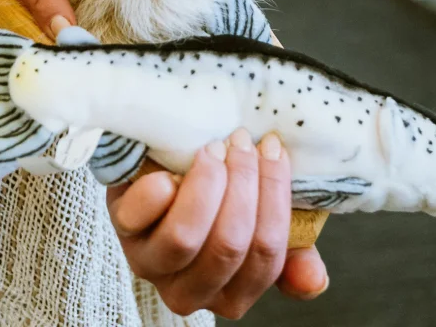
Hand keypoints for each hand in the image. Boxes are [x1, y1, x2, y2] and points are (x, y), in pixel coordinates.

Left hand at [107, 131, 328, 319]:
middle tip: (243, 141)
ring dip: (207, 185)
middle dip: (244, 184)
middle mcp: (190, 290)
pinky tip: (171, 170)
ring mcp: (150, 262)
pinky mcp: (121, 230)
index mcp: (231, 293)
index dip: (274, 198)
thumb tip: (314, 280)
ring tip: (214, 148)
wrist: (158, 169)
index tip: (274, 149)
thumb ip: (291, 251)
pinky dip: (158, 191)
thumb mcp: (256, 222)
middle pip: (228, 245)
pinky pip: (137, 217)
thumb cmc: (217, 199)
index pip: (265, 256)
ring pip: (185, 237)